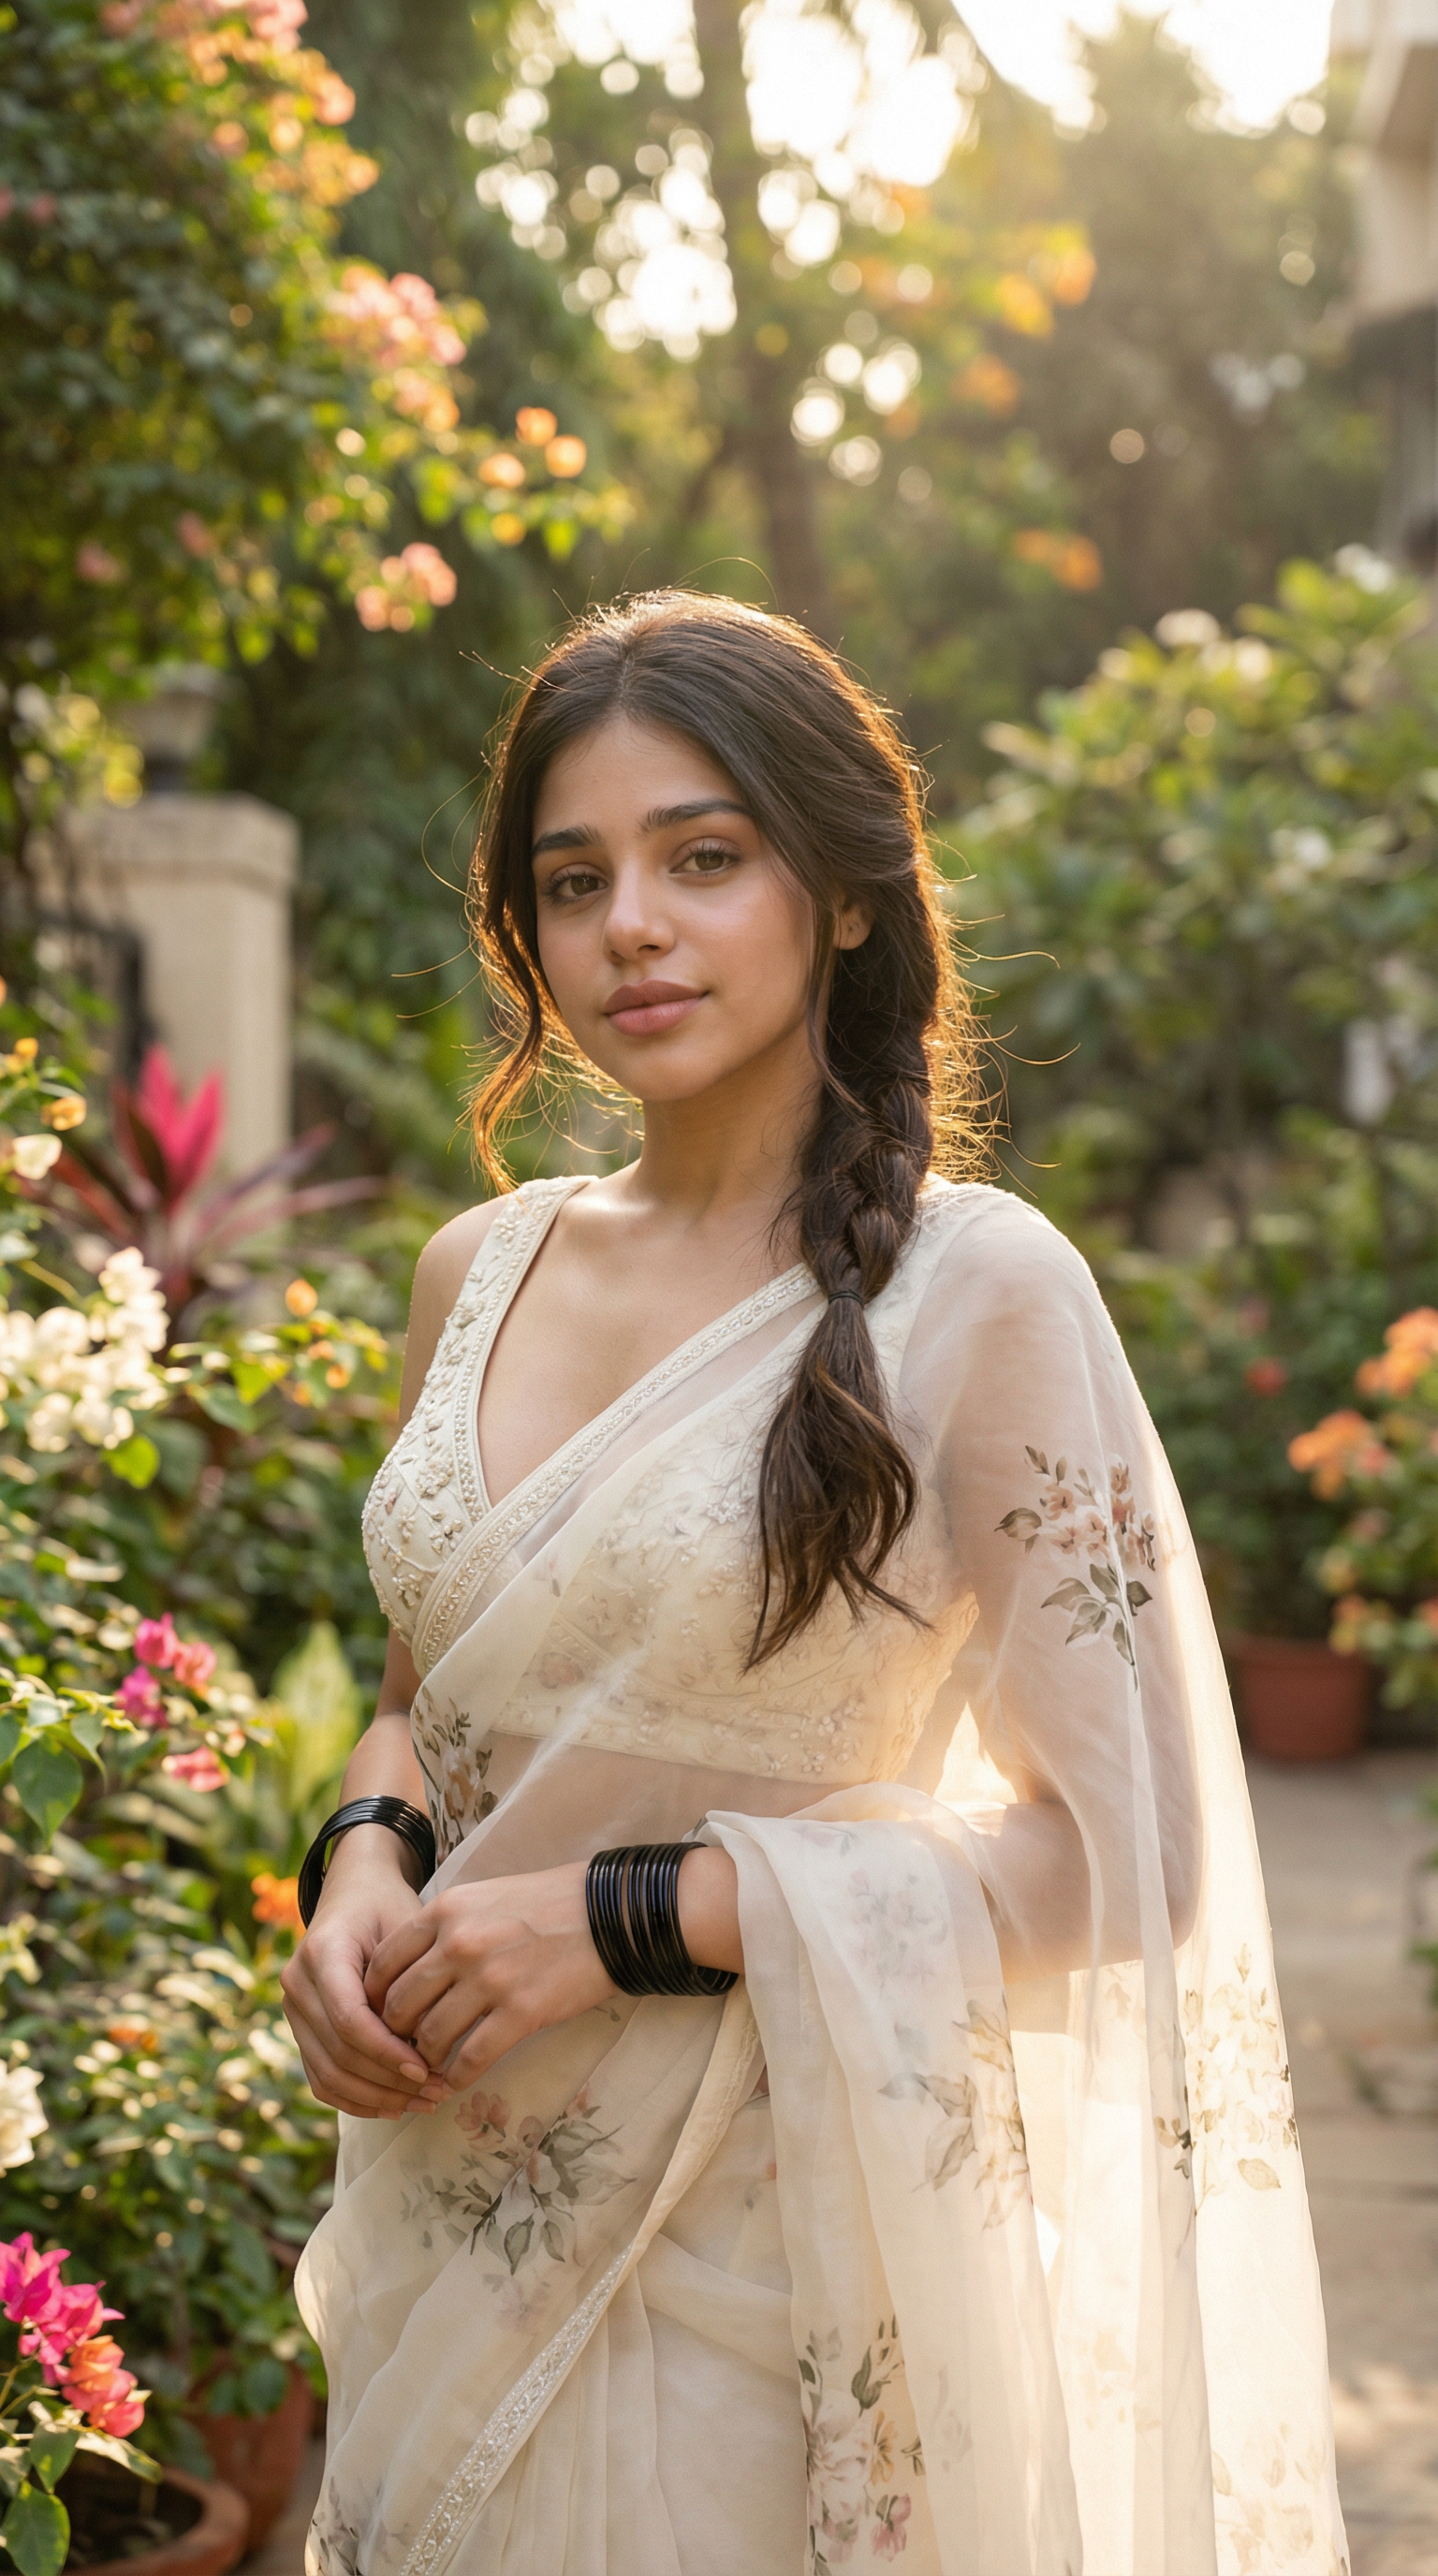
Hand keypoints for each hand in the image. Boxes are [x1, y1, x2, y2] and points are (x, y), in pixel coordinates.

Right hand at [281, 1831, 451, 2118]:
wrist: (355, 1892)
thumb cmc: (389, 1907)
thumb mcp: (406, 1926)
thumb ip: (408, 1981)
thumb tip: (421, 2046)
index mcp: (322, 1951)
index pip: (349, 2019)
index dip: (387, 2052)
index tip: (427, 2069)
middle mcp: (297, 1983)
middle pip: (339, 2053)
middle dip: (390, 2081)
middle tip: (438, 2092)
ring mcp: (293, 2009)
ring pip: (329, 2074)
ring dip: (377, 2098)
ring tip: (425, 2102)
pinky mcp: (301, 2029)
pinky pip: (322, 2078)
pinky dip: (356, 2100)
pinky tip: (395, 2106)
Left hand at [364, 1862, 616, 2093]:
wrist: (607, 1915)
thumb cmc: (545, 1904)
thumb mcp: (481, 1897)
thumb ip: (443, 1927)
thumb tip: (408, 1971)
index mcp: (445, 1911)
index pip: (383, 1963)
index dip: (374, 1997)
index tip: (382, 2014)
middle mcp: (459, 1944)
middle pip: (398, 2005)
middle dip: (395, 2034)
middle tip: (403, 2046)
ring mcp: (489, 1979)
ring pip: (430, 2036)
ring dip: (425, 2059)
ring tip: (432, 2064)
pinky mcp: (520, 2012)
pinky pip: (472, 2058)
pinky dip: (457, 2076)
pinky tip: (458, 2079)